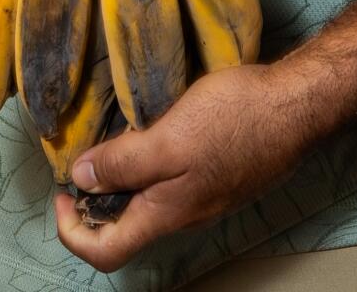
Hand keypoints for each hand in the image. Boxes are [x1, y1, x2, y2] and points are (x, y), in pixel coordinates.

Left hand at [54, 64, 310, 271]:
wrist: (295, 105)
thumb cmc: (236, 119)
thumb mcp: (169, 137)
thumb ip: (123, 162)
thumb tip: (79, 178)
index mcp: (165, 212)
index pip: (105, 251)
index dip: (72, 231)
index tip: (61, 192)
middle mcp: (182, 213)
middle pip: (124, 227)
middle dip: (94, 198)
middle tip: (84, 156)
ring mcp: (202, 194)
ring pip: (147, 201)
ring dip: (121, 176)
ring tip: (112, 135)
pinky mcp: (216, 171)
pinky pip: (169, 180)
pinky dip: (148, 161)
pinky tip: (151, 125)